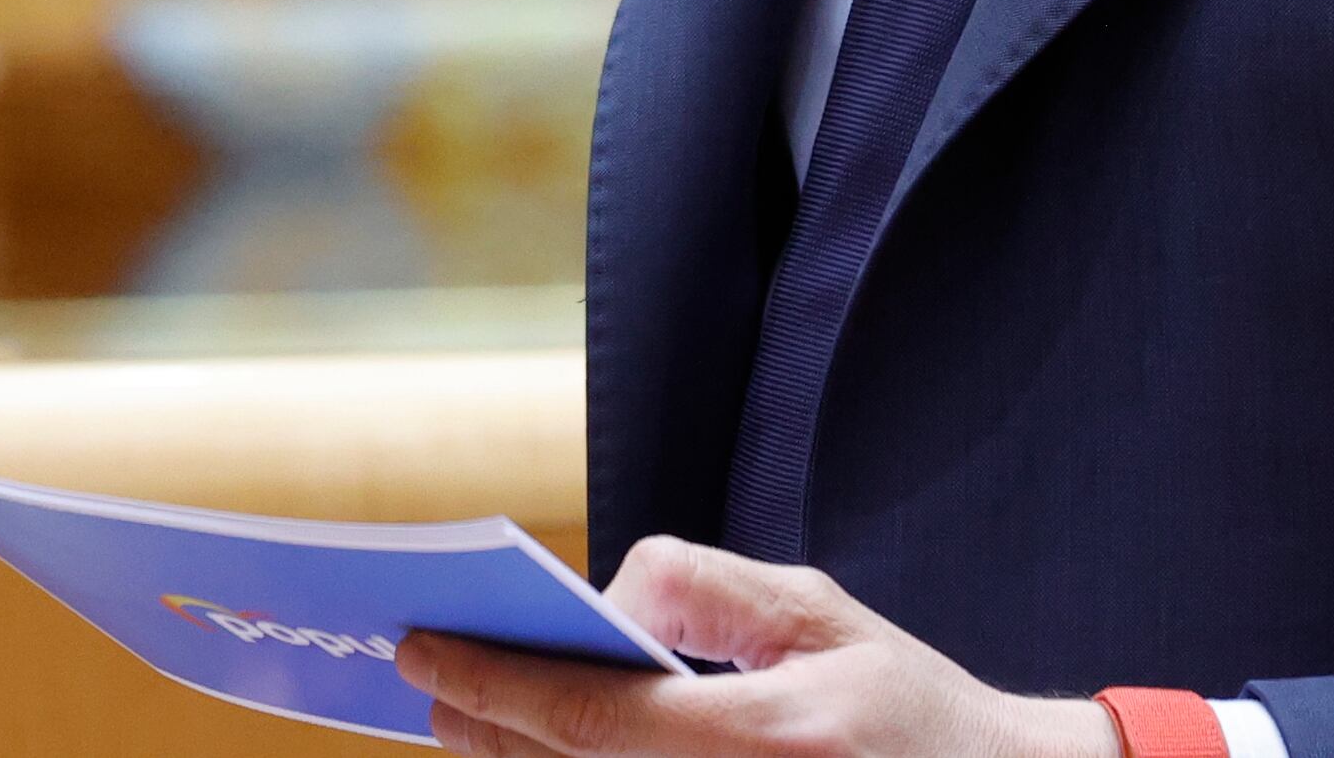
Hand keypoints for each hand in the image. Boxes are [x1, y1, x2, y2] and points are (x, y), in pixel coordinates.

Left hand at [397, 539, 1112, 757]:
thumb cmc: (907, 707)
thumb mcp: (816, 615)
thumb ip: (704, 592)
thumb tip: (605, 600)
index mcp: (768, 737)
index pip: (592, 715)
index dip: (495, 683)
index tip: (426, 648)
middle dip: (484, 726)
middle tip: (426, 678)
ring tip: (467, 721)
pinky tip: (540, 755)